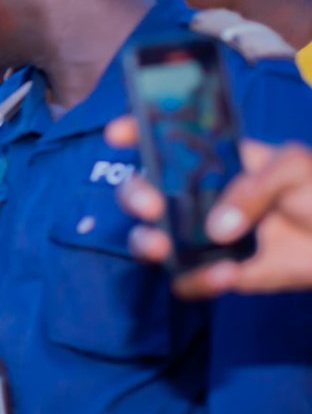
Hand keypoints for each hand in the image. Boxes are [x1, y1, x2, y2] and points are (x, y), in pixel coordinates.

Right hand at [106, 116, 311, 297]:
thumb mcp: (294, 167)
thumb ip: (255, 186)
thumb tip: (216, 228)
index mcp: (212, 159)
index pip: (164, 140)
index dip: (136, 132)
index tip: (118, 134)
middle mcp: (195, 196)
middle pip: (140, 190)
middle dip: (133, 196)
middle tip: (152, 207)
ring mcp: (200, 235)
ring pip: (147, 238)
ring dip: (145, 242)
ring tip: (164, 249)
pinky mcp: (214, 272)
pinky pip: (186, 281)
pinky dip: (198, 281)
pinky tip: (227, 274)